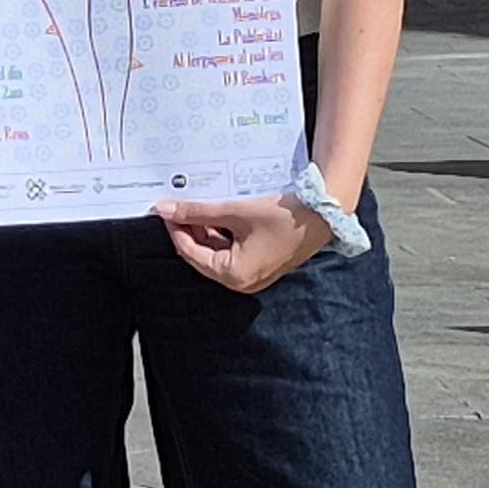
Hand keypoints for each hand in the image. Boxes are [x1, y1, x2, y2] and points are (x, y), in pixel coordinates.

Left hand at [154, 196, 330, 294]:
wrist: (323, 215)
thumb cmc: (283, 216)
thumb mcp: (234, 211)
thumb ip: (197, 212)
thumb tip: (165, 209)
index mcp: (233, 275)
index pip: (189, 252)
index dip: (175, 229)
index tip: (166, 209)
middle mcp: (241, 282)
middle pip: (202, 254)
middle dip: (190, 230)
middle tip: (179, 205)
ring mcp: (252, 275)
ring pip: (217, 252)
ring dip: (206, 230)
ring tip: (198, 205)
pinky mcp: (260, 264)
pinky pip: (233, 251)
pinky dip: (224, 234)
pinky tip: (219, 213)